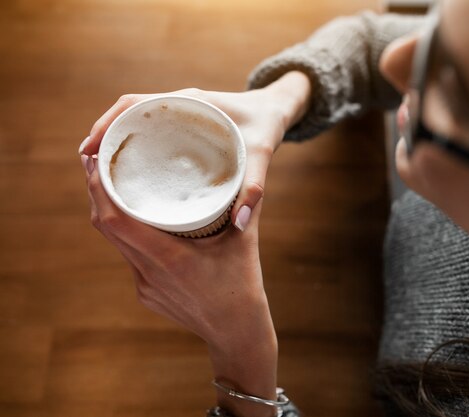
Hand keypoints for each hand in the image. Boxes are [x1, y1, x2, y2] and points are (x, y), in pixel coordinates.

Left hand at [78, 74, 310, 415]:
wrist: (235, 330)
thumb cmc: (242, 284)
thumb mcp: (244, 241)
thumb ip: (244, 204)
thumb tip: (244, 168)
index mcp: (169, 258)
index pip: (116, 220)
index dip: (99, 189)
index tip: (96, 161)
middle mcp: (149, 272)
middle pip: (106, 227)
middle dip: (96, 192)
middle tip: (96, 160)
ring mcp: (144, 285)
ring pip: (114, 242)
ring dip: (107, 212)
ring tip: (109, 182)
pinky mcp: (145, 292)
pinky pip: (128, 256)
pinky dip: (126, 233)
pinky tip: (135, 219)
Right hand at [80, 86, 290, 229]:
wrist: (277, 110)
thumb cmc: (267, 127)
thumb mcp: (261, 155)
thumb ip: (254, 188)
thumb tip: (239, 224)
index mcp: (189, 101)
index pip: (136, 104)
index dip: (109, 124)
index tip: (91, 149)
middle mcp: (178, 104)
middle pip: (128, 114)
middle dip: (104, 136)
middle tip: (88, 167)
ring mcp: (177, 113)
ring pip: (136, 123)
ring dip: (115, 141)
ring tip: (99, 173)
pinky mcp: (181, 125)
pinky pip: (149, 132)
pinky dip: (134, 146)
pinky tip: (128, 170)